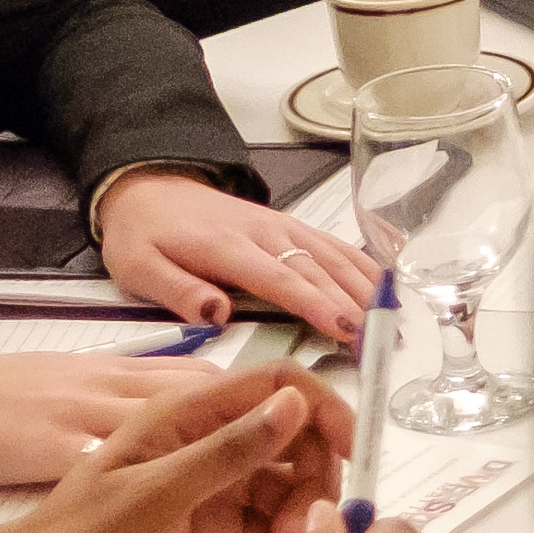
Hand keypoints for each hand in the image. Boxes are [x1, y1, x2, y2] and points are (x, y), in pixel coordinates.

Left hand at [0, 365, 351, 532]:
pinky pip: (268, 530)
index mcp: (189, 416)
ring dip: (290, 529)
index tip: (348, 457)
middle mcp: (208, 443)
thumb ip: (229, 450)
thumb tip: (295, 403)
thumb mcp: (157, 496)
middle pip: (297, 442)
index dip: (323, 412)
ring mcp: (213, 486)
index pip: (279, 386)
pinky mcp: (214, 527)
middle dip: (309, 486)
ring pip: (288, 491)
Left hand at [95, 168, 377, 344]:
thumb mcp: (139, 268)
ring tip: (394, 323)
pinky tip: (387, 283)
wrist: (149, 188)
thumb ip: (177, 290)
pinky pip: (334, 244)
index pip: (281, 278)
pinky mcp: (290, 227)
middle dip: (355, 307)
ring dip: (367, 288)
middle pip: (319, 271)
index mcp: (227, 247)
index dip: (317, 304)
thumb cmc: (144, 235)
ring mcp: (282, 227)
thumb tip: (217, 313)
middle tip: (382, 343)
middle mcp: (264, 233)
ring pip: (334, 256)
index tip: (347, 328)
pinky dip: (364, 263)